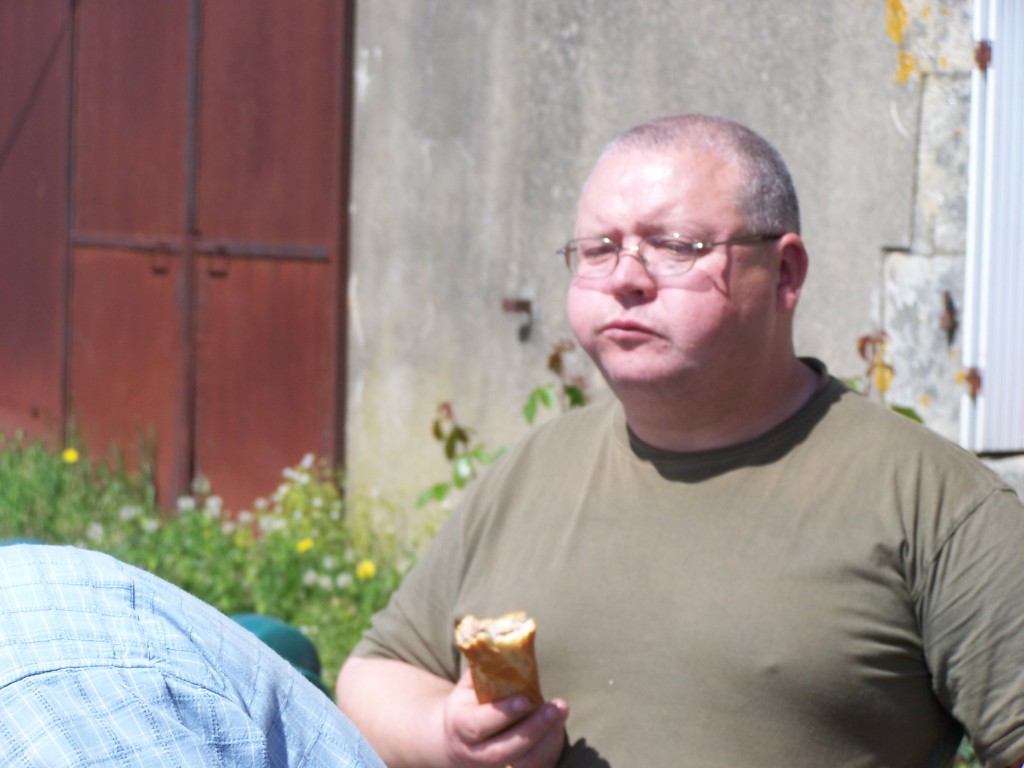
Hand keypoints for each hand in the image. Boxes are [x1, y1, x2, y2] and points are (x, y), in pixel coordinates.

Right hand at [443, 671, 568, 767]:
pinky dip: (550, 750)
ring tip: (561, 713)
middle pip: (504, 750)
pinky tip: (558, 727)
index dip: (503, 714)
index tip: (526, 699)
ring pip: (522, 763)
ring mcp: (493, 767)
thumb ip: (483, 665)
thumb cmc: (469, 703)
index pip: (479, 725)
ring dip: (547, 740)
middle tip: (556, 707)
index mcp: (460, 725)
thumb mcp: (468, 684)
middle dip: (533, 729)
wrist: (457, 741)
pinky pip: (534, 767)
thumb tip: (501, 633)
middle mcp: (475, 752)